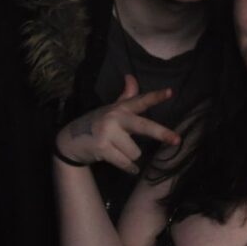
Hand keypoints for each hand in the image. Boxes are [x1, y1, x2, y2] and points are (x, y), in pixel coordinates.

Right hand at [54, 75, 180, 173]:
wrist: (69, 139)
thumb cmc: (97, 122)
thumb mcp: (111, 108)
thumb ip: (126, 96)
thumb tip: (131, 77)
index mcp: (120, 108)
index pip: (141, 100)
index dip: (156, 96)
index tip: (170, 92)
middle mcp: (115, 118)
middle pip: (144, 126)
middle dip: (162, 134)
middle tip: (177, 140)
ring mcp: (108, 133)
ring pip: (136, 152)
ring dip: (131, 156)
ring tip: (118, 150)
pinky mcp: (102, 148)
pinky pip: (125, 163)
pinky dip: (129, 168)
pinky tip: (129, 168)